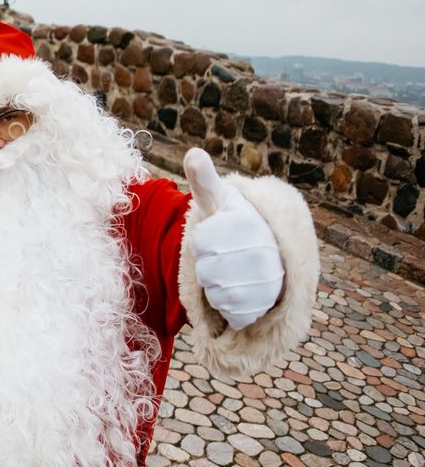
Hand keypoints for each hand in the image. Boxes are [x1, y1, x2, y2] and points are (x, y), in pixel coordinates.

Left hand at [185, 149, 283, 329]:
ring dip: (216, 286)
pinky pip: (232, 313)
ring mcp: (270, 280)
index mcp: (248, 223)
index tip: (219, 233)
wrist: (273, 255)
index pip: (200, 242)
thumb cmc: (236, 225)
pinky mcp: (270, 306)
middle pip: (206, 270)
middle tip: (225, 255)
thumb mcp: (220, 200)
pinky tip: (242, 291)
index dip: (202, 240)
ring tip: (233, 271)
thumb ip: (204, 180)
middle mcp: (264, 251)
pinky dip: (229, 307)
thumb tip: (193, 153)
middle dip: (208, 265)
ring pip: (217, 293)